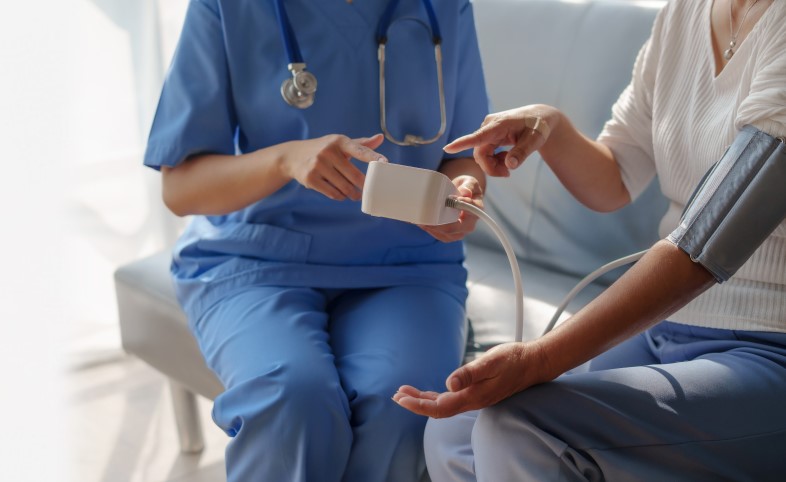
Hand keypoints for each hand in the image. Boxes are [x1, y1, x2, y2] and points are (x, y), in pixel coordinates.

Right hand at [283, 133, 386, 200]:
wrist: (293, 156)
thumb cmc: (323, 149)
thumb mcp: (339, 143)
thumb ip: (361, 144)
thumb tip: (381, 137)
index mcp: (339, 141)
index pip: (359, 150)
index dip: (372, 156)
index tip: (384, 163)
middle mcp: (328, 151)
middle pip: (354, 176)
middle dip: (364, 186)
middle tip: (368, 191)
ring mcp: (318, 165)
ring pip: (344, 187)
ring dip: (353, 194)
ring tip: (355, 195)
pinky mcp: (310, 178)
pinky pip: (333, 193)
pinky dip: (340, 196)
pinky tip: (342, 195)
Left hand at [393, 342, 547, 417]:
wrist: (532, 363)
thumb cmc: (513, 359)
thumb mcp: (491, 361)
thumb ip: (470, 373)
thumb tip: (449, 383)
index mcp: (473, 396)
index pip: (440, 407)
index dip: (418, 405)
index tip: (401, 399)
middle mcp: (472, 401)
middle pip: (438, 409)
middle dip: (415, 404)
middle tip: (396, 396)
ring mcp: (474, 398)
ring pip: (443, 405)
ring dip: (422, 400)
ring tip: (404, 393)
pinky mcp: (476, 392)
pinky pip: (450, 399)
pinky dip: (434, 396)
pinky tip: (427, 392)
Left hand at [418, 175, 483, 241]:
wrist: (461, 196)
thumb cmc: (466, 188)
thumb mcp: (470, 182)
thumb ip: (468, 186)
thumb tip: (465, 193)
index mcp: (476, 211)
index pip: (470, 212)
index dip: (458, 208)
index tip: (449, 200)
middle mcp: (468, 225)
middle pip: (453, 228)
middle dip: (438, 224)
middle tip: (426, 217)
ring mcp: (458, 232)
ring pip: (444, 234)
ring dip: (430, 228)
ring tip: (419, 220)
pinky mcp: (449, 234)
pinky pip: (438, 235)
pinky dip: (428, 229)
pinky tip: (420, 222)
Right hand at [443, 105, 558, 176]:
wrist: (540, 119)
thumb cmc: (539, 126)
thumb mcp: (535, 140)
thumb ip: (522, 152)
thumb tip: (509, 165)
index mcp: (499, 125)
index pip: (478, 137)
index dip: (462, 143)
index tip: (448, 148)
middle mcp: (489, 127)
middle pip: (480, 153)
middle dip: (491, 167)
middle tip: (507, 174)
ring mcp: (488, 131)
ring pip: (482, 155)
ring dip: (493, 165)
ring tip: (510, 166)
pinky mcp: (490, 136)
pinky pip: (486, 153)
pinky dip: (495, 160)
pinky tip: (507, 158)